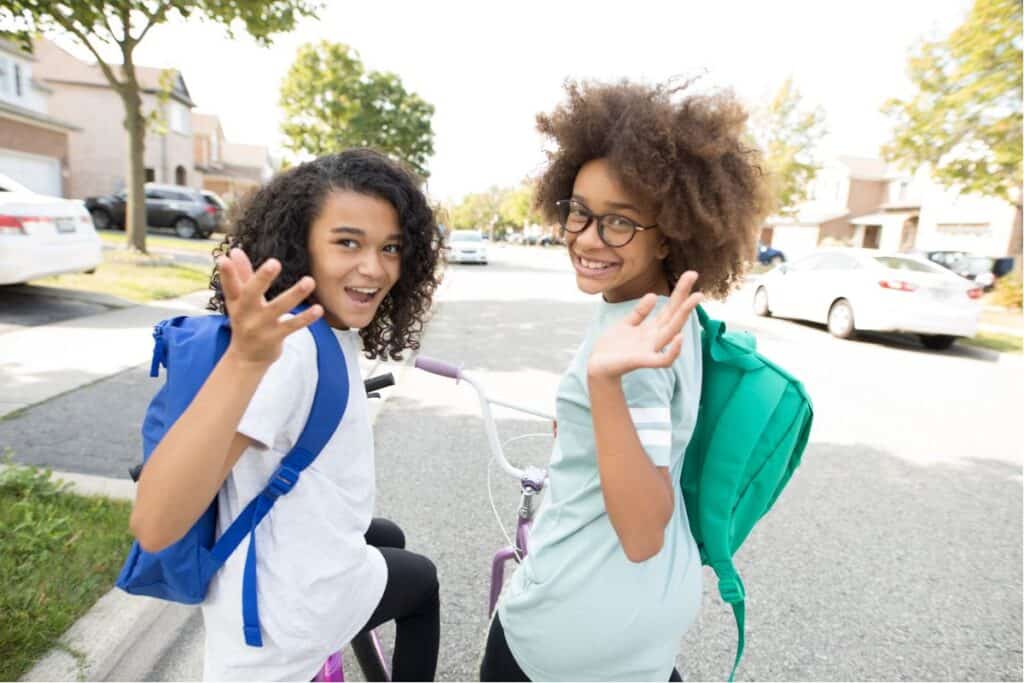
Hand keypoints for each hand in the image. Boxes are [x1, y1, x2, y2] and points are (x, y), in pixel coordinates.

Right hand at [217, 248, 321, 365]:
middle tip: (274, 262)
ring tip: (309, 281)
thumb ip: (241, 275)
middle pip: (252, 294)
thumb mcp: (240, 300)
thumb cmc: (245, 321)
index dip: (226, 273)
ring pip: (278, 307)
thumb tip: (234, 250)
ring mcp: (261, 326)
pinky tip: (318, 308)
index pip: (230, 286)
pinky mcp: (275, 337)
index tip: (223, 259)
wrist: (246, 358)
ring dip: (294, 294)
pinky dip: (306, 318)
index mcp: (236, 302)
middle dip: (262, 278)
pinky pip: (292, 325)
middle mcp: (246, 313)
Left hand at [587, 271, 702, 379]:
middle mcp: (655, 337)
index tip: (691, 274)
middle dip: (685, 297)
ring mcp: (651, 349)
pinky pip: (664, 359)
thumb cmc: (612, 347)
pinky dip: (674, 351)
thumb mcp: (626, 323)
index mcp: (651, 328)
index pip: (670, 308)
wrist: (597, 366)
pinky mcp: (644, 362)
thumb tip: (654, 295)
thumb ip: (640, 312)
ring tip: (695, 297)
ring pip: (673, 332)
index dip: (680, 291)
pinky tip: (679, 336)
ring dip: (684, 315)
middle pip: (675, 315)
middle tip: (694, 275)